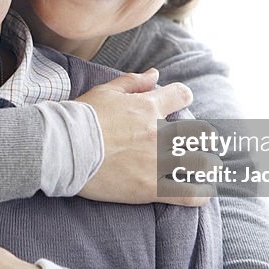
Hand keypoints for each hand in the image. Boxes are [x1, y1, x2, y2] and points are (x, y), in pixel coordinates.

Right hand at [76, 68, 212, 206]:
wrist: (63, 149)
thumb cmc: (81, 118)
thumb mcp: (106, 92)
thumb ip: (133, 82)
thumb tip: (155, 74)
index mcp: (148, 107)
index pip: (182, 96)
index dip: (183, 98)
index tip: (181, 104)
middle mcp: (159, 133)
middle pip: (201, 134)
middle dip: (203, 138)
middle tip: (197, 144)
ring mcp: (158, 162)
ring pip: (202, 164)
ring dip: (205, 165)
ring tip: (201, 169)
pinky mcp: (151, 187)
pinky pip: (190, 194)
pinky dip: (201, 193)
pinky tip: (201, 191)